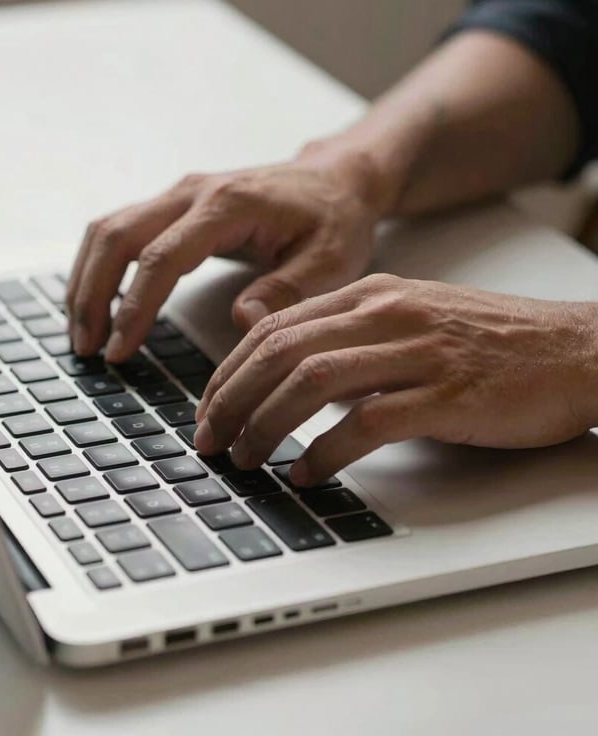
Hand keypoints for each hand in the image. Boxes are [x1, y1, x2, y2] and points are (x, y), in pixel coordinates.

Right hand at [66, 151, 385, 360]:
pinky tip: (98, 302)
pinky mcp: (176, 205)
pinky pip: (121, 231)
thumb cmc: (335, 219)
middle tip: (86, 348)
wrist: (337, 179)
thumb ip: (288, 289)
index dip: (135, 307)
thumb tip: (241, 320)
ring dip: (86, 280)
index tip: (119, 350)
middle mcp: (194, 193)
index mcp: (229, 205)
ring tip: (82, 333)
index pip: (162, 258)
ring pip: (109, 230)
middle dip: (92, 294)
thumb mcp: (330, 259)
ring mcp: (180, 195)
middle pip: (116, 236)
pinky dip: (100, 267)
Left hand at [194, 274, 597, 486]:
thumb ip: (341, 331)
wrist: (575, 349)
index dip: (229, 371)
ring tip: (245, 459)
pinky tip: (307, 473)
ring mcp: (416, 352)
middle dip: (232, 399)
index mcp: (370, 295)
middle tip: (211, 440)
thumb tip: (274, 354)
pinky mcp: (446, 394)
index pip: (274, 328)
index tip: (208, 407)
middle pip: (280, 353)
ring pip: (312, 382)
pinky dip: (327, 451)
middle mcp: (385, 314)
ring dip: (266, 425)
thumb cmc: (489, 341)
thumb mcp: (406, 317)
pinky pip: (368, 422)